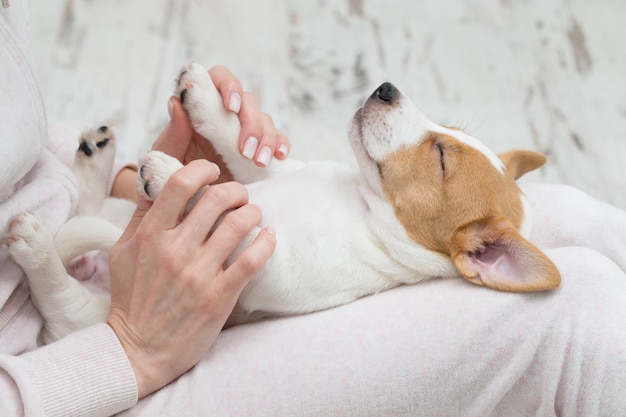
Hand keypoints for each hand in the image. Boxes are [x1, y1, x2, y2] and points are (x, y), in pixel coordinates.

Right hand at [106, 159, 275, 397]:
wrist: (138, 351)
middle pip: (217, 199)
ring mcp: (198, 274)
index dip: (202, 169)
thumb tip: (154, 178)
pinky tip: (268, 238)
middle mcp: (174, 250)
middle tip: (239, 197)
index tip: (212, 172)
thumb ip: (140, 215)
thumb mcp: (122, 251)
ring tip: (253, 216)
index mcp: (149, 235)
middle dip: (236, 190)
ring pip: (239, 224)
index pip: (180, 184)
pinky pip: (252, 260)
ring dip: (252, 213)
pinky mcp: (219, 296)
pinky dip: (266, 243)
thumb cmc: (132, 299)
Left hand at [152, 65, 289, 178]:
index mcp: (202, 106)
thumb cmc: (171, 173)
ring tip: (259, 162)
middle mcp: (226, 113)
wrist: (186, 200)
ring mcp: (244, 130)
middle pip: (248, 101)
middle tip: (245, 151)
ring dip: (266, 139)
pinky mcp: (258, 148)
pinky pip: (278, 139)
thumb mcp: (167, 155)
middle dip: (251, 124)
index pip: (219, 79)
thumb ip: (173, 132)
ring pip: (265, 120)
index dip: (229, 86)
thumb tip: (176, 102)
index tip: (231, 106)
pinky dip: (281, 145)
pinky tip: (279, 156)